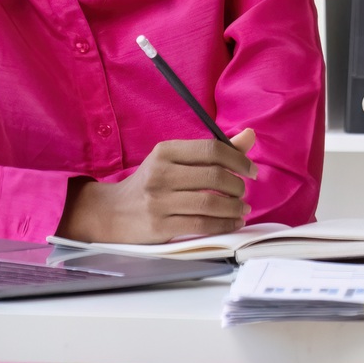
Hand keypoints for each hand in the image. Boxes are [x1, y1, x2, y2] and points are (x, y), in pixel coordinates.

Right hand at [60, 129, 258, 243]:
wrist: (112, 213)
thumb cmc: (151, 183)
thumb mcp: (174, 160)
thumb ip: (213, 150)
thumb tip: (250, 136)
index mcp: (165, 151)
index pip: (212, 149)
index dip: (238, 159)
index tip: (251, 170)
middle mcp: (161, 173)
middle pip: (214, 176)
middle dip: (238, 185)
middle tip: (244, 192)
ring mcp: (159, 201)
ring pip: (210, 202)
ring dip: (234, 207)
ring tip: (242, 209)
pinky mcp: (160, 226)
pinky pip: (201, 225)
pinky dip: (224, 225)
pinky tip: (233, 223)